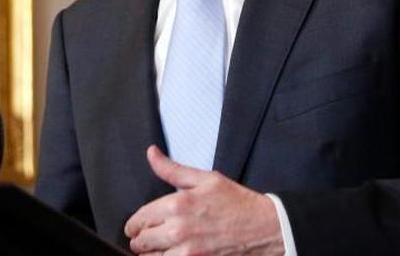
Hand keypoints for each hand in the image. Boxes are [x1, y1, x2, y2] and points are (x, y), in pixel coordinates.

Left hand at [124, 145, 283, 255]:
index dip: (135, 223)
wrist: (264, 227)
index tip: (138, 226)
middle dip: (140, 239)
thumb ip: (172, 169)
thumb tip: (151, 153)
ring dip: (150, 254)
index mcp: (177, 204)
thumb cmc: (237, 202)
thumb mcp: (206, 179)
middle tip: (148, 237)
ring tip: (158, 249)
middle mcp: (178, 229)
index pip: (139, 219)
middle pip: (140, 241)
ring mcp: (186, 251)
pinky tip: (171, 254)